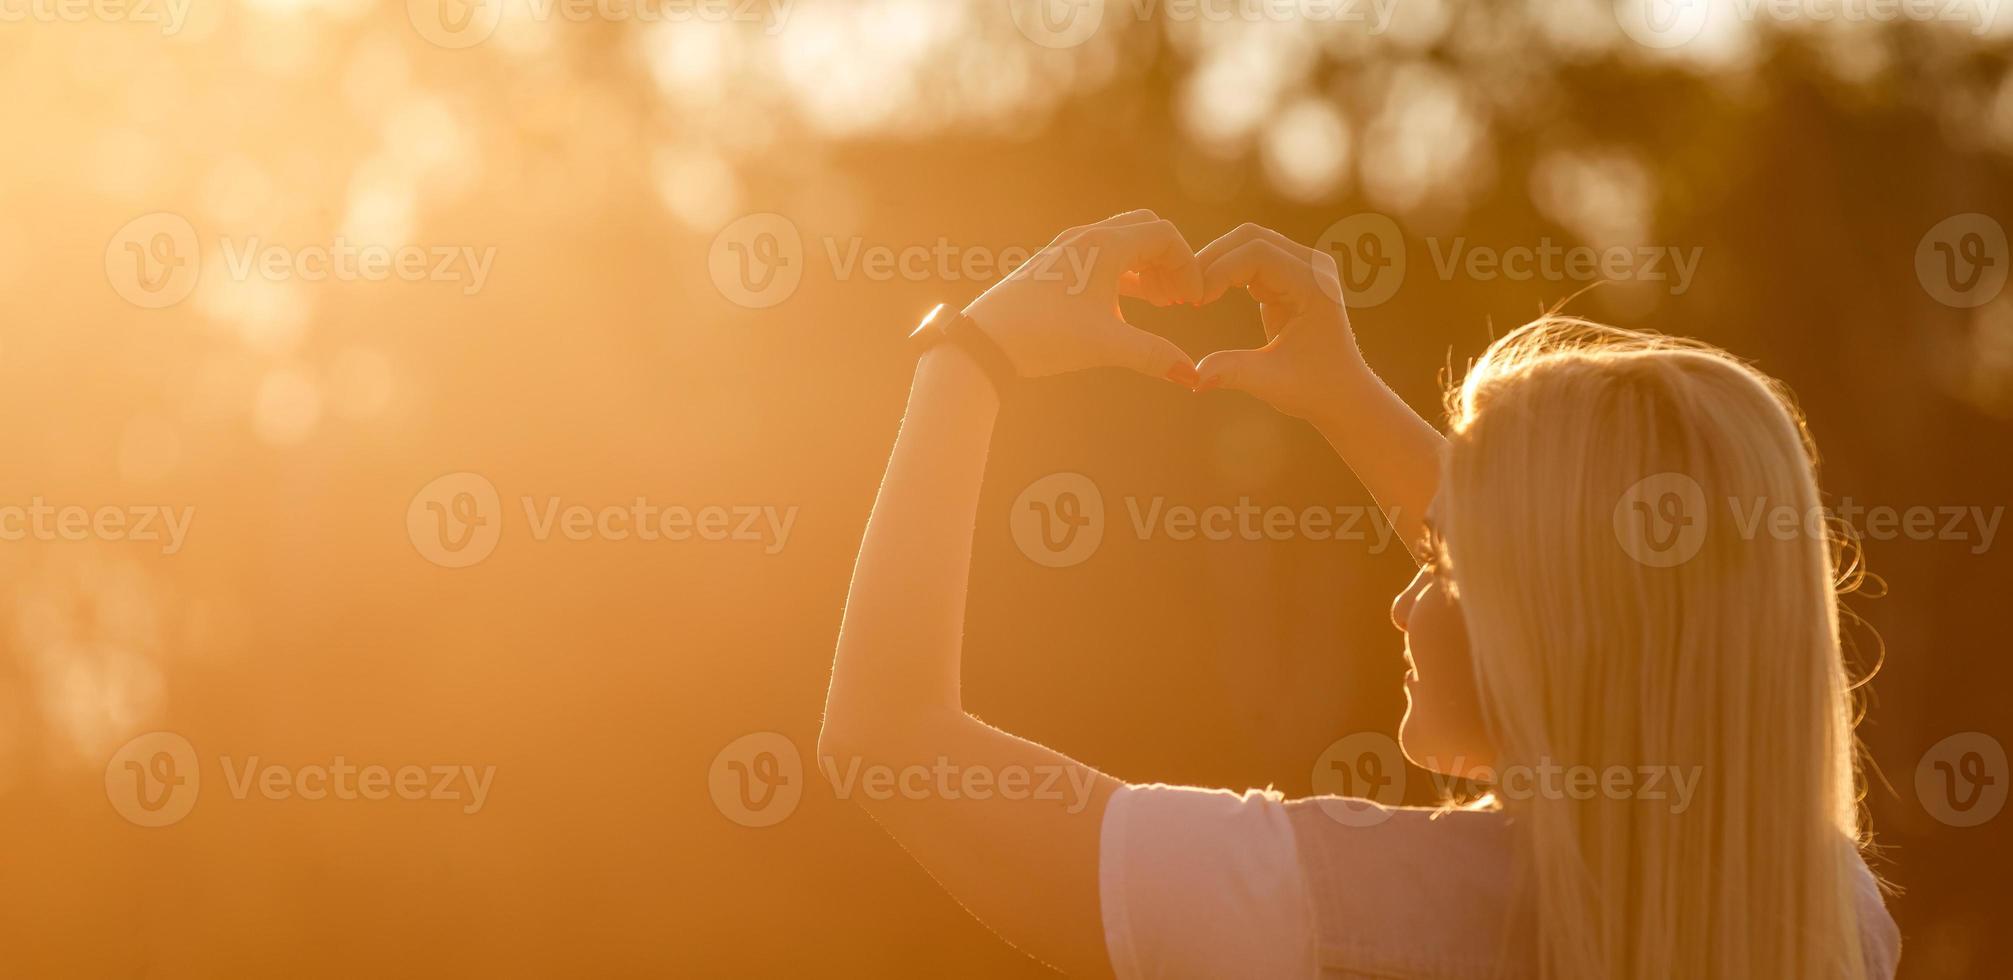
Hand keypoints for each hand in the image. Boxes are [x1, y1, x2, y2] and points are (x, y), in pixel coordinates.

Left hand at [962, 209, 1203, 385]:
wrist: (984, 341)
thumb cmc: (1044, 337)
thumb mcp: (1105, 346)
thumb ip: (1153, 356)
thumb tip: (1193, 376)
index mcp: (1104, 246)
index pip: (1164, 236)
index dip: (1188, 266)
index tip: (1194, 301)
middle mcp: (1086, 237)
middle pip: (1146, 230)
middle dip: (1170, 261)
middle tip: (1179, 299)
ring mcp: (1067, 248)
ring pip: (1123, 241)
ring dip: (1147, 266)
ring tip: (1161, 303)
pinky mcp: (1054, 264)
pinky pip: (1102, 254)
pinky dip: (1124, 271)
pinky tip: (1127, 304)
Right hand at [1192, 223, 1369, 422]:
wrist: (1342, 393)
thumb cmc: (1315, 390)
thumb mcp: (1272, 382)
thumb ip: (1233, 372)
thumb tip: (1192, 377)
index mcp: (1314, 287)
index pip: (1258, 256)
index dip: (1219, 271)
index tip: (1194, 302)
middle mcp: (1313, 267)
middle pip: (1251, 237)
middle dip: (1212, 259)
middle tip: (1182, 292)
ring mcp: (1304, 267)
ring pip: (1248, 242)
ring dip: (1216, 263)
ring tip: (1190, 294)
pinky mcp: (1290, 275)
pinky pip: (1250, 258)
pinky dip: (1225, 271)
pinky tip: (1205, 295)